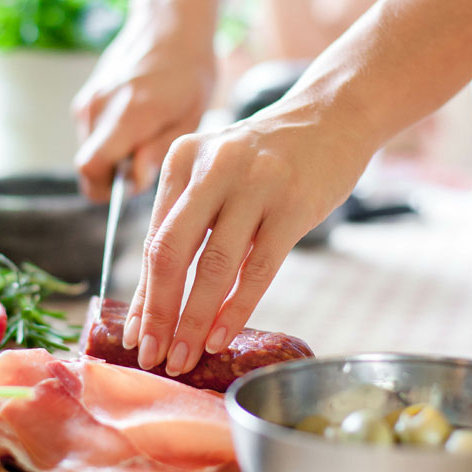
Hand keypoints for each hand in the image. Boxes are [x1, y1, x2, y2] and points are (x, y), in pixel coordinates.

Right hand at [72, 0, 217, 200]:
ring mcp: (89, 99)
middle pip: (89, 164)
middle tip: (149, 159)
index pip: (91, 167)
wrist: (170, 23)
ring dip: (114, 155)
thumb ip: (159, 151)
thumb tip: (134, 181)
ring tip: (147, 134)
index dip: (107, 189)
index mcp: (128, 113)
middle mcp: (99, 106)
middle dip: (114, 174)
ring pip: (91, 150)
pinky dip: (110, 138)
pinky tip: (137, 121)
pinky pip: (92, 133)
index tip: (133, 186)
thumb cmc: (190, 70)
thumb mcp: (191, 116)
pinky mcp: (86, 96)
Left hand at [122, 103, 372, 375]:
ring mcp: (254, 185)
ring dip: (194, 320)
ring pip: (214, 267)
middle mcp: (212, 168)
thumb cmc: (270, 156)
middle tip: (153, 356)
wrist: (334, 114)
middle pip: (172, 253)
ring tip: (185, 357)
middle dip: (159, 312)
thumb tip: (160, 297)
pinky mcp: (293, 205)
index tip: (137, 335)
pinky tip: (221, 336)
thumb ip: (189, 219)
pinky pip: (257, 269)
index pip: (154, 240)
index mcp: (182, 161)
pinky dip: (235, 309)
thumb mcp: (217, 170)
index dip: (144, 294)